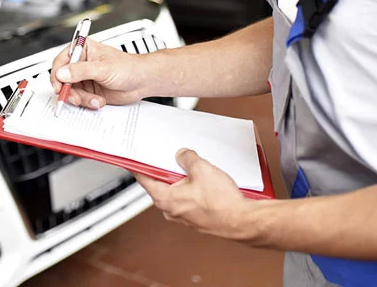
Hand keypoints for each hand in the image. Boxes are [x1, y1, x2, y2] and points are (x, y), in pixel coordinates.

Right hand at [50, 38, 145, 108]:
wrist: (142, 82)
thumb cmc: (128, 67)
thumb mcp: (103, 68)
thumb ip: (81, 71)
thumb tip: (62, 73)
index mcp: (83, 50)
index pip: (61, 61)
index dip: (57, 74)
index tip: (59, 85)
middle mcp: (81, 64)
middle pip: (62, 79)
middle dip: (69, 90)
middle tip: (75, 98)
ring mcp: (84, 78)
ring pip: (71, 91)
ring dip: (81, 98)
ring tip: (94, 99)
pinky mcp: (88, 91)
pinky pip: (80, 99)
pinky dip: (88, 102)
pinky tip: (98, 100)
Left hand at [134, 148, 253, 240]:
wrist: (242, 221)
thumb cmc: (221, 203)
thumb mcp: (201, 169)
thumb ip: (187, 158)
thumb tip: (182, 155)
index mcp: (164, 199)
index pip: (144, 178)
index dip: (139, 165)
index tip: (134, 158)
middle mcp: (170, 210)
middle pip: (161, 183)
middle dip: (168, 169)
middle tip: (175, 157)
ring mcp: (183, 215)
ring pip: (177, 191)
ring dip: (184, 179)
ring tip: (197, 170)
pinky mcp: (196, 217)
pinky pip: (189, 198)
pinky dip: (193, 189)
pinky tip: (205, 182)